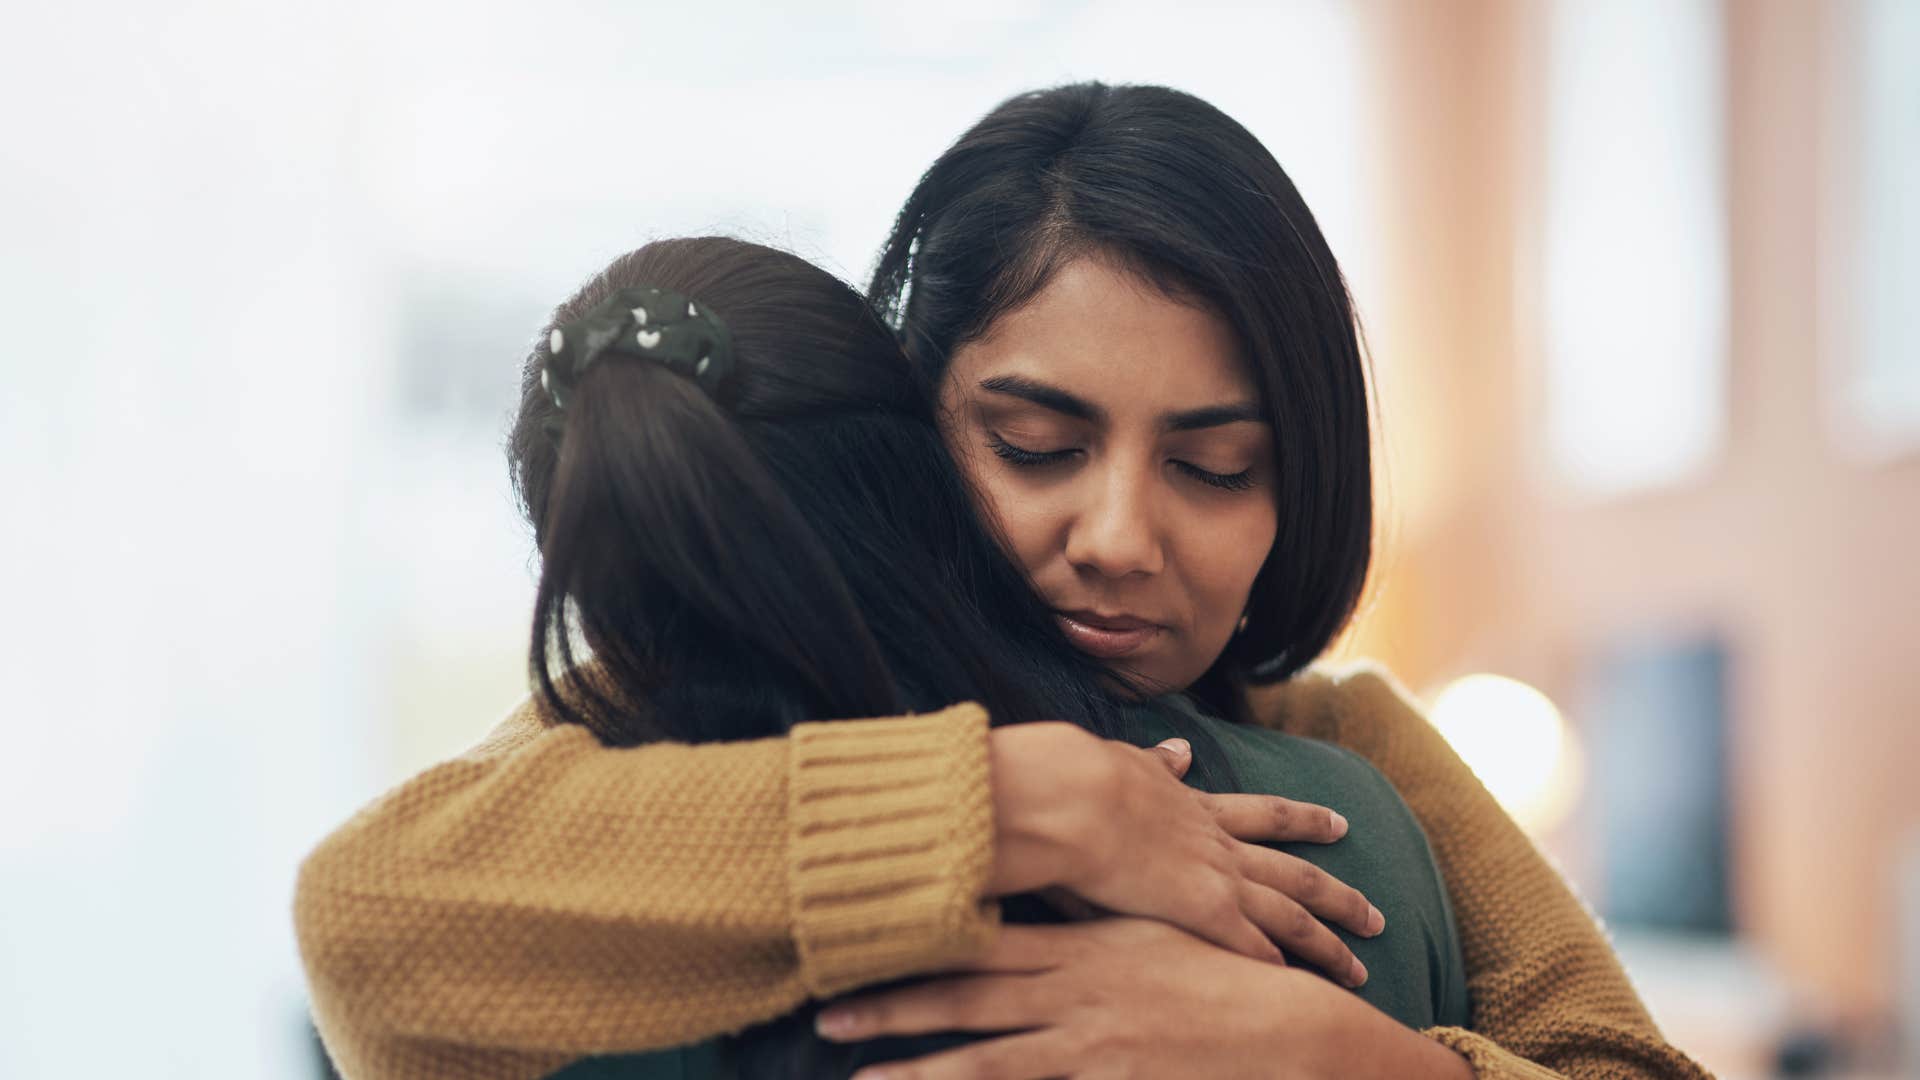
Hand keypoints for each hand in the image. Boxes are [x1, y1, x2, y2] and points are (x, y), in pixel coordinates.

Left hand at [815, 919, 1471, 1079]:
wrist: (1288, 1026)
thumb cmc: (1214, 970)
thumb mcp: (1144, 928)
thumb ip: (1084, 915)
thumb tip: (1031, 897)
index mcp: (1079, 942)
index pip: (980, 938)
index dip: (917, 941)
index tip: (856, 941)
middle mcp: (1075, 989)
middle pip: (967, 998)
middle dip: (893, 1007)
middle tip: (823, 1012)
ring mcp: (1091, 1044)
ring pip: (990, 1062)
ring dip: (922, 1073)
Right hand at [985, 724, 1382, 982]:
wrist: (1077, 797)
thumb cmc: (1087, 778)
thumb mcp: (1128, 761)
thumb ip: (1156, 762)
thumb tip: (1180, 749)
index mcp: (1198, 808)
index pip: (1266, 815)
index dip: (1305, 821)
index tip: (1339, 824)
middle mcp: (1218, 845)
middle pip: (1296, 874)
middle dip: (1339, 896)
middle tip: (1376, 916)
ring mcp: (1217, 879)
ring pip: (1291, 916)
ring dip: (1328, 943)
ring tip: (1360, 968)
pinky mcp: (1203, 911)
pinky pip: (1252, 947)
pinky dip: (1276, 965)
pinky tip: (1298, 986)